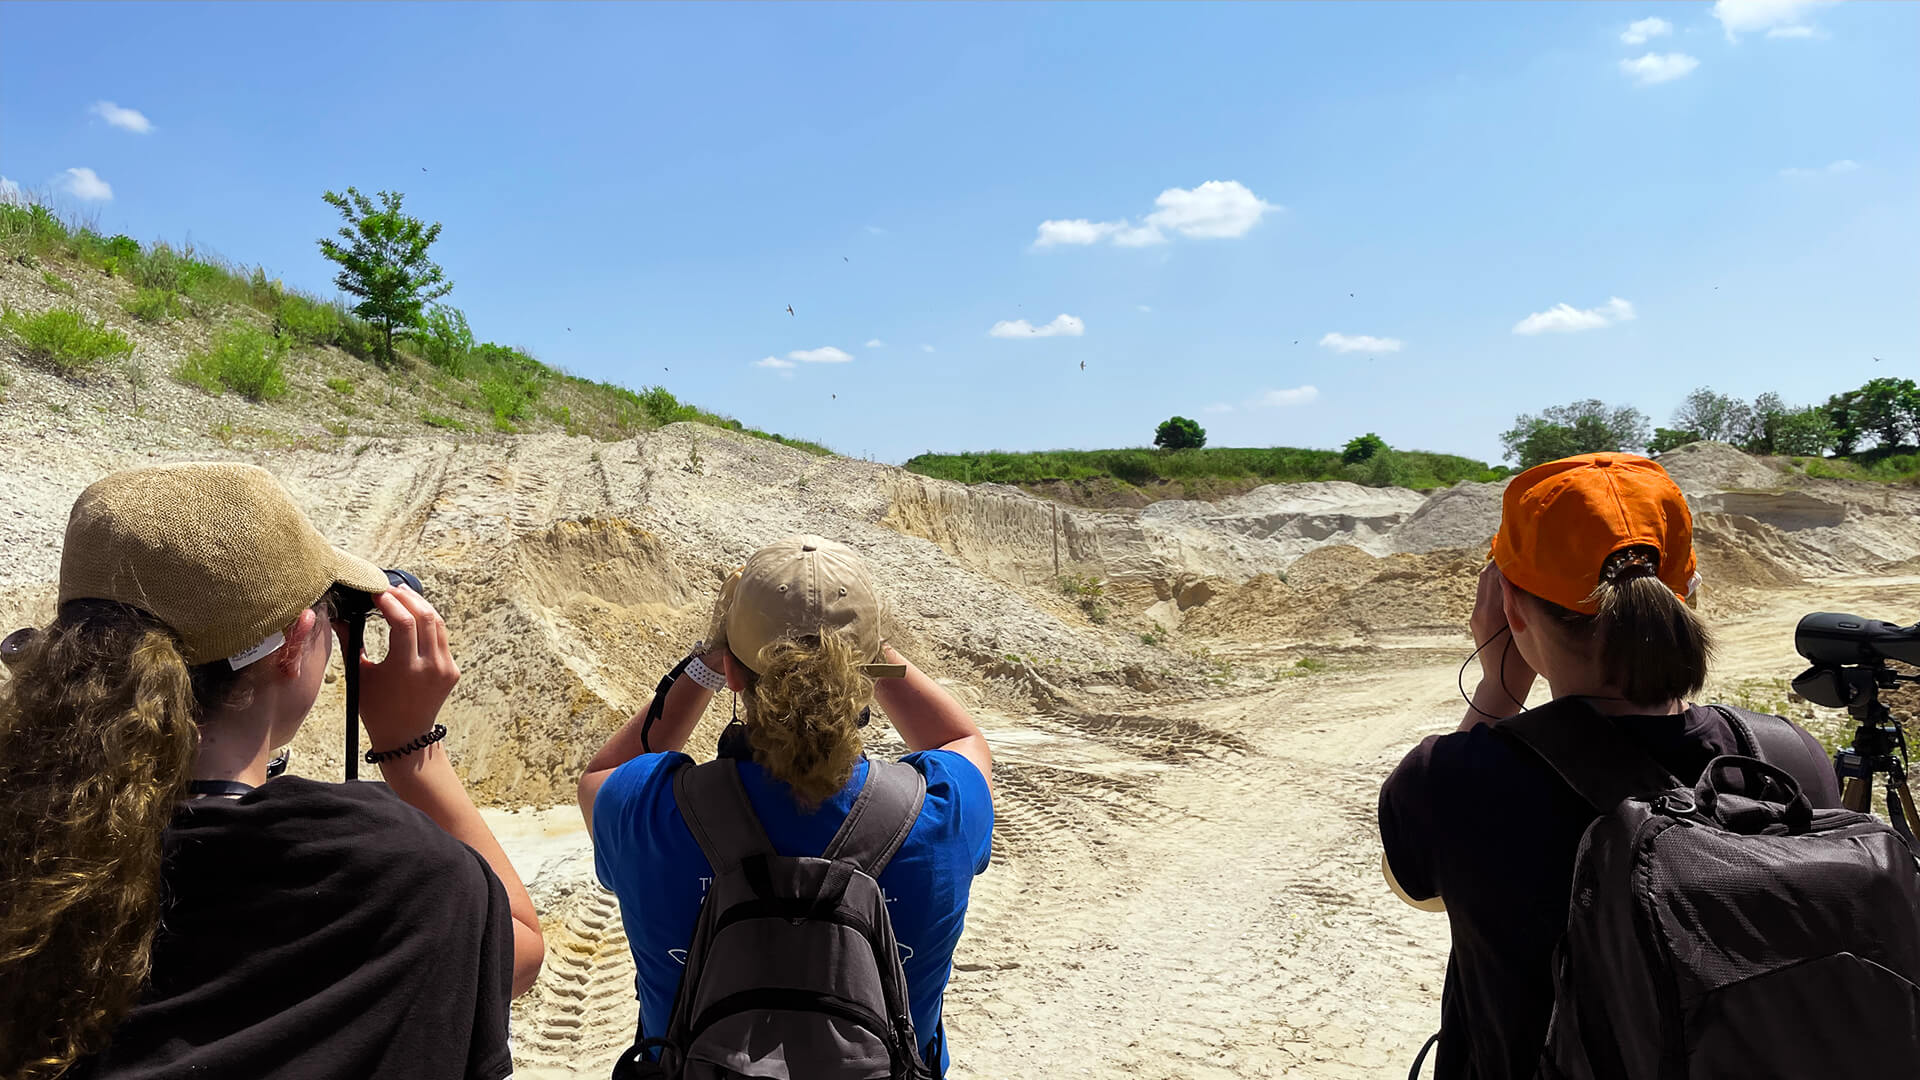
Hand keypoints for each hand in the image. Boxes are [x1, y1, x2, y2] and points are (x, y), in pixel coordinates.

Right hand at [351, 586, 459, 750]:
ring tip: (401, 594)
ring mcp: (445, 668)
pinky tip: (414, 613)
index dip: (389, 602)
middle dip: (405, 597)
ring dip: (419, 605)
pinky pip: (442, 637)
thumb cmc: (376, 708)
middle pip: (424, 616)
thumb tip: (338, 615)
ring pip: (437, 623)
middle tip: (388, 588)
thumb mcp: (360, 676)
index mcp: (405, 669)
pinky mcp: (452, 670)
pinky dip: (428, 621)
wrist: (406, 736)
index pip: (403, 623)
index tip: (374, 592)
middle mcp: (430, 667)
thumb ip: (351, 642)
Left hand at [1470, 561, 1536, 704]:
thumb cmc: (1523, 662)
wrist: (1500, 683)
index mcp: (1494, 612)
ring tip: (1517, 561)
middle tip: (1523, 550)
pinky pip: (1483, 592)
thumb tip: (1531, 581)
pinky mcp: (1475, 618)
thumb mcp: (1530, 630)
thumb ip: (1525, 604)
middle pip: (1488, 574)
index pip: (1499, 575)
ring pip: (1484, 581)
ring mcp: (1476, 614)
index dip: (1512, 560)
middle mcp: (1481, 610)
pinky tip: (1510, 579)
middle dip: (1504, 561)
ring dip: (1498, 570)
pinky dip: (1495, 583)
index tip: (1527, 549)